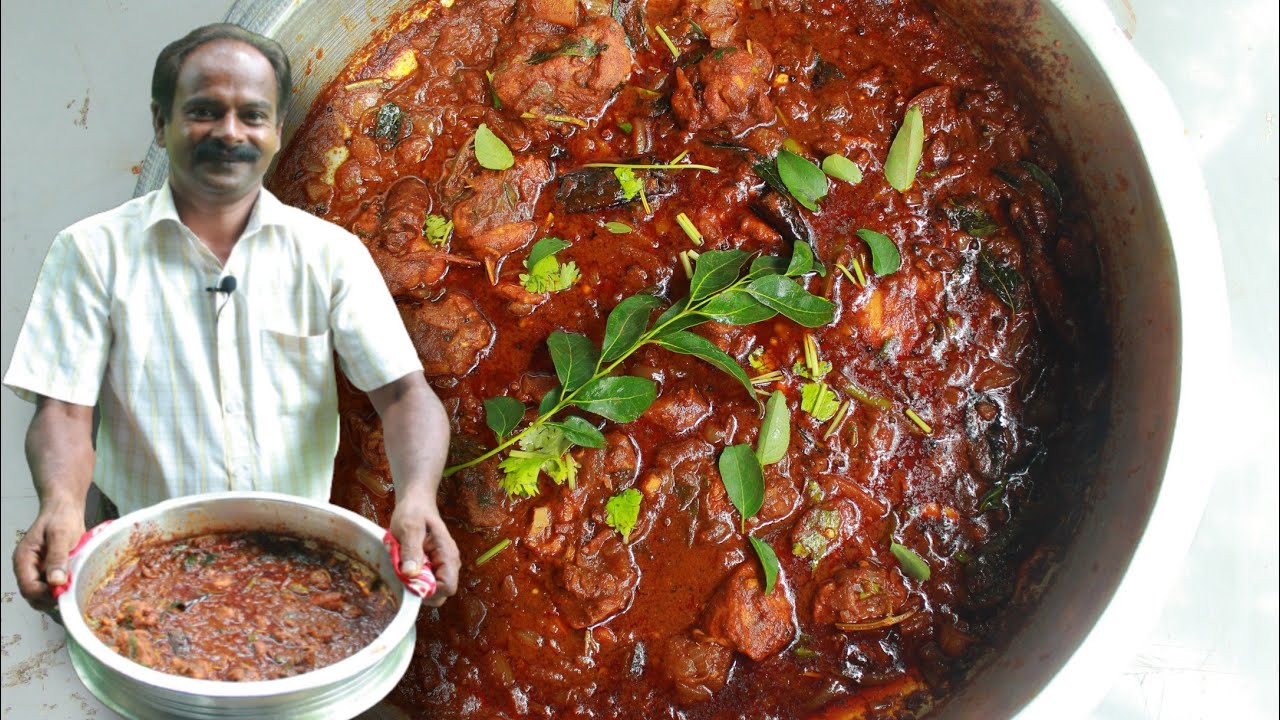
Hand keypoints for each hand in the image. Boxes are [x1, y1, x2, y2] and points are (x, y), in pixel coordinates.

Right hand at [12, 499, 84, 611]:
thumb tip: (55, 581)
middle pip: (33, 595)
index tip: (63, 592)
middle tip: (71, 595)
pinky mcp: (49, 572)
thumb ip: (57, 556)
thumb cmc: (60, 517)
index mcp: (23, 560)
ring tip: (74, 591)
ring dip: (57, 596)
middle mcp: (28, 568)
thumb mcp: (60, 534)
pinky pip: (53, 588)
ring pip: (42, 595)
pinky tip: (75, 586)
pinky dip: (62, 590)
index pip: (28, 587)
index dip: (44, 594)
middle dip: (50, 599)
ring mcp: (38, 571)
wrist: (65, 509)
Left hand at [389, 492, 459, 607]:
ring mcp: (442, 566)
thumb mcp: (409, 528)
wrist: (416, 502)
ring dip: (415, 583)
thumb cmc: (414, 512)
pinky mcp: (433, 566)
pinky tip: (405, 563)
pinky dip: (413, 578)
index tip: (410, 580)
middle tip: (404, 573)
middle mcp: (449, 563)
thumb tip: (411, 575)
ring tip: (404, 564)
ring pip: (432, 590)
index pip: (448, 587)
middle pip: (440, 594)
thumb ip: (411, 551)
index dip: (429, 591)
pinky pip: (425, 582)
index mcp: (448, 554)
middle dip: (420, 590)